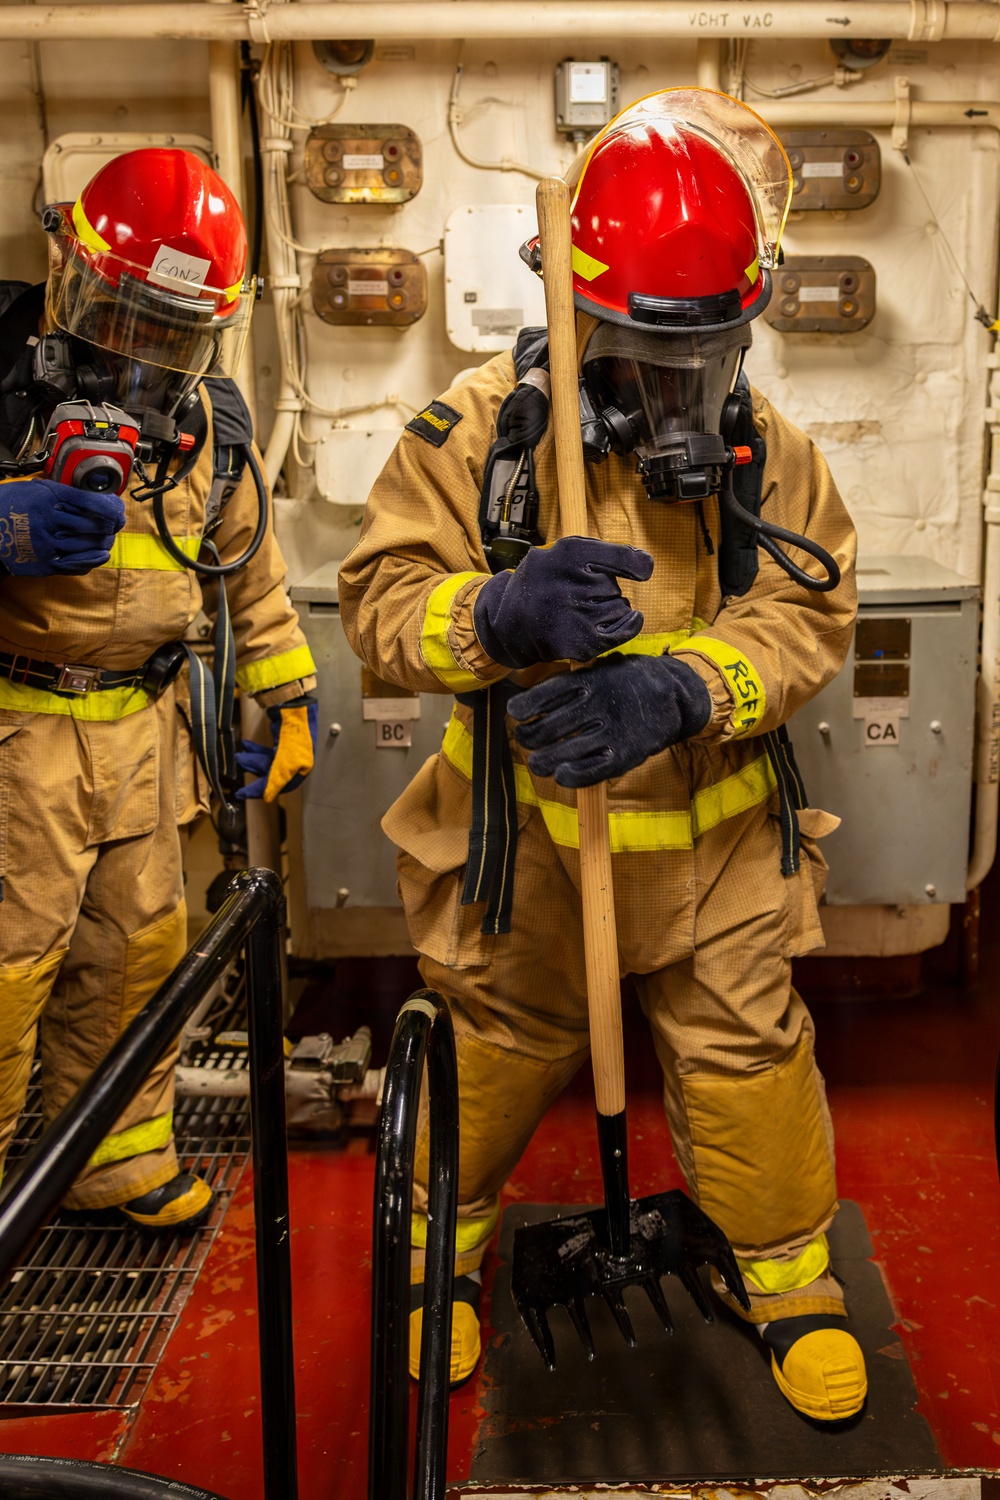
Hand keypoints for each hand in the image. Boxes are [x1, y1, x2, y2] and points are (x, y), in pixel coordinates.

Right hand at [0, 477, 124, 576]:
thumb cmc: (12, 504)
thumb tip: (98, 498)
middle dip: (110, 525)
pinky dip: (93, 559)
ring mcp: (47, 543)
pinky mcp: (45, 562)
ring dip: (103, 541)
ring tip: (107, 537)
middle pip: (92, 525)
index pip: (89, 502)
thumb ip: (65, 492)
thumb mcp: (36, 488)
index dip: (110, 508)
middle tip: (115, 524)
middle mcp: (48, 520)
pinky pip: (76, 564)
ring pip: (88, 545)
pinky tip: (101, 554)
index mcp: (48, 497)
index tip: (118, 510)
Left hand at [236, 696, 317, 802]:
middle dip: (254, 770)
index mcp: (301, 769)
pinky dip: (255, 750)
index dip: (260, 791)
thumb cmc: (295, 734)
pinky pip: (266, 751)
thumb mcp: (285, 761)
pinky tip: (246, 746)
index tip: (242, 793)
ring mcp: (288, 751)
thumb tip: (267, 798)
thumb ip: (275, 780)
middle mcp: (296, 763)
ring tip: (240, 754)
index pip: (279, 787)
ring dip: (252, 759)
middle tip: (240, 766)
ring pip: (266, 762)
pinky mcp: (281, 741)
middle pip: (271, 774)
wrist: (295, 706)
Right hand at [473, 536, 652, 668]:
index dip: (635, 565)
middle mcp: (572, 586)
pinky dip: (628, 625)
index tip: (644, 570)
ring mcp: (577, 617)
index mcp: (568, 555)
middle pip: (615, 587)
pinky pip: (623, 631)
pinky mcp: (582, 643)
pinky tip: (620, 620)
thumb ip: (605, 552)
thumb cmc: (544, 582)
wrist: (513, 622)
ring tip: (580, 609)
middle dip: (604, 589)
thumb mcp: (564, 553)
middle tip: (576, 593)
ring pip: (620, 608)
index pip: (621, 558)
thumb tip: (647, 565)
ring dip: (609, 609)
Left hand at [509, 652, 711, 787]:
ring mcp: (610, 732)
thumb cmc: (629, 681)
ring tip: (537, 761)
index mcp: (589, 680)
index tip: (514, 712)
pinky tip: (560, 774)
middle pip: (546, 728)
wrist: (675, 695)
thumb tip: (536, 693)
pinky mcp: (623, 756)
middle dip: (528, 737)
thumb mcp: (604, 667)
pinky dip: (568, 776)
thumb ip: (574, 679)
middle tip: (525, 739)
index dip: (523, 707)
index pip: (544, 695)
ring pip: (562, 754)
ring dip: (541, 761)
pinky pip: (588, 772)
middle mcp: (597, 706)